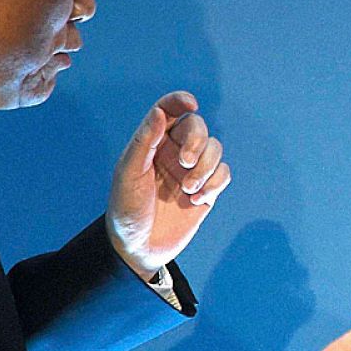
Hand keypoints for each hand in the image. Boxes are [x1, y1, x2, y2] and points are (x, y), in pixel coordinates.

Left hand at [106, 91, 231, 275]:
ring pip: (215, 149)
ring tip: (189, 189)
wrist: (139, 249)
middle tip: (186, 161)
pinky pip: (223, 173)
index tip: (191, 104)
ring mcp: (192, 170)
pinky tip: (196, 200)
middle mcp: (173, 151)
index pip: (168, 110)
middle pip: (198, 127)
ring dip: (206, 167)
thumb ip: (144, 141)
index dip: (180, 101)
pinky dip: (214, 184)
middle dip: (197, 142)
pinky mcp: (207, 190)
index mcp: (151, 143)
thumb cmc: (127, 209)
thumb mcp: (129, 174)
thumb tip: (159, 112)